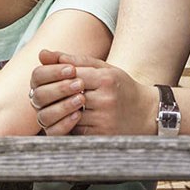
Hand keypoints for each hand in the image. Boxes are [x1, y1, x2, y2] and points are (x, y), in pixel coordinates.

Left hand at [27, 50, 154, 135]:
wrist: (146, 113)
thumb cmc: (121, 87)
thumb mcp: (103, 68)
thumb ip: (73, 60)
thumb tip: (43, 54)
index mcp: (106, 79)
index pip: (71, 74)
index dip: (60, 76)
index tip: (60, 77)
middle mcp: (106, 100)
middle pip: (67, 95)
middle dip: (57, 93)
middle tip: (54, 92)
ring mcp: (104, 120)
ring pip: (69, 113)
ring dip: (62, 109)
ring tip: (63, 104)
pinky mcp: (101, 135)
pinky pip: (75, 129)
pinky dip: (70, 123)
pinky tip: (73, 117)